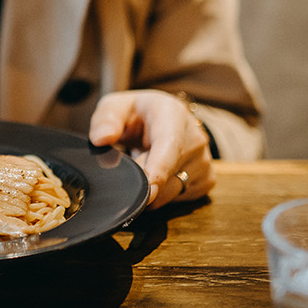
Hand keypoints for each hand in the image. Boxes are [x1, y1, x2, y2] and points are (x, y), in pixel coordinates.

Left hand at [88, 90, 214, 208]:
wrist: (165, 119)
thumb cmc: (137, 114)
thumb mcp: (115, 107)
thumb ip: (105, 120)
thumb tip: (102, 139)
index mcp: (172, 114)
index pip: (170, 145)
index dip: (159, 169)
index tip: (148, 190)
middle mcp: (195, 138)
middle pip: (168, 176)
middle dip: (140, 180)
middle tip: (129, 163)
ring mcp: (204, 161)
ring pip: (171, 193)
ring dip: (150, 188)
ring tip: (143, 163)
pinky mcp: (206, 180)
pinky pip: (177, 200)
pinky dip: (161, 195)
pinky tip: (157, 175)